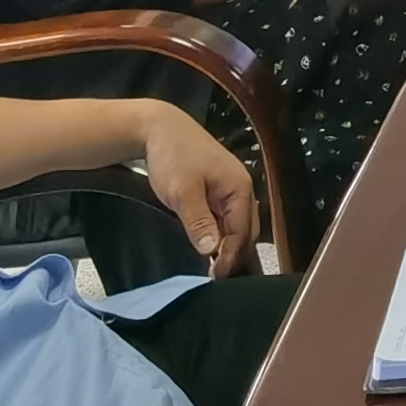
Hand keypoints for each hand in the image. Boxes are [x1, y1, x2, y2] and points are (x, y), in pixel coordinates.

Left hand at [131, 100, 257, 272]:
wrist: (160, 128)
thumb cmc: (173, 156)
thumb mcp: (182, 192)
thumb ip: (199, 221)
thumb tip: (212, 250)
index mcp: (239, 188)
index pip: (242, 232)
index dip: (230, 257)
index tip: (216, 277)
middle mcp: (242, 189)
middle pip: (246, 230)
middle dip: (234, 254)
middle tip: (216, 277)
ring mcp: (231, 188)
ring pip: (237, 224)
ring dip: (229, 245)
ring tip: (214, 266)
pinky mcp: (218, 188)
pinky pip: (227, 217)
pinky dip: (222, 233)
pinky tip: (210, 245)